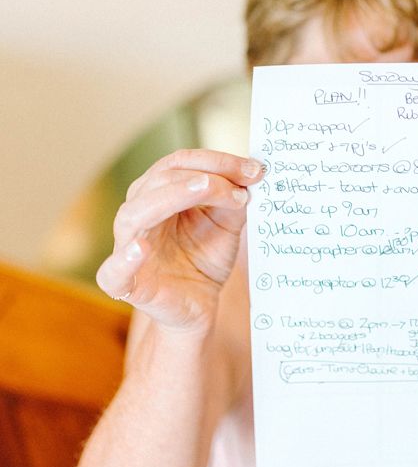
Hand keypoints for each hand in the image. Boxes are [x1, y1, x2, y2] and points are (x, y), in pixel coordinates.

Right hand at [96, 149, 263, 330]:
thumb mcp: (227, 224)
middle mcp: (137, 213)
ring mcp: (127, 247)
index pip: (180, 164)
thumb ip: (234, 199)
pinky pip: (114, 271)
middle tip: (242, 181)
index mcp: (158, 194)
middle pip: (160, 179)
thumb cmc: (205, 259)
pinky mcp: (126, 285)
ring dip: (171, 196)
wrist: (199, 305)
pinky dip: (125, 259)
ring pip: (135, 213)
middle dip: (205, 175)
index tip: (254, 169)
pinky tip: (142, 248)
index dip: (217, 161)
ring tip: (204, 187)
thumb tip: (250, 174)